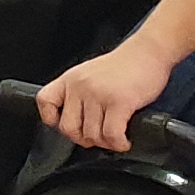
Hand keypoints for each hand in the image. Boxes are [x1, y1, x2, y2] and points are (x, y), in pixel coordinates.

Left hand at [39, 42, 173, 153]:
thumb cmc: (126, 64)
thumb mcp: (91, 74)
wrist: (149, 51)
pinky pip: (111, 135)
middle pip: (69, 128)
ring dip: (106, 143)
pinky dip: (119, 144)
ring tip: (115, 137)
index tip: (69, 124)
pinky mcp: (119, 102)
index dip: (52, 119)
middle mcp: (80, 86)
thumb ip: (80, 94)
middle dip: (84, 139)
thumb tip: (79, 124)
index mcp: (71, 79)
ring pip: (92, 135)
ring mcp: (98, 94)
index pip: (45, 101)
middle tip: (98, 137)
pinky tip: (124, 140)